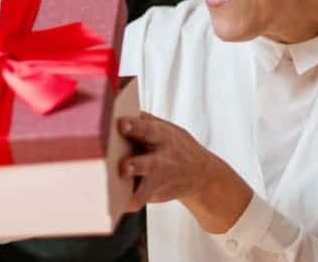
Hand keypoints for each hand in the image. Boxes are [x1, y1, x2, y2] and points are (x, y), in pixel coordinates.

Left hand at [118, 113, 250, 232]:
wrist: (201, 174)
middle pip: (148, 163)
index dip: (134, 126)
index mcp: (162, 137)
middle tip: (124, 169)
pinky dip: (132, 202)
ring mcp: (158, 181)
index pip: (146, 129)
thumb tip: (117, 111)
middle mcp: (161, 160)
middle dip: (135, 166)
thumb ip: (145, 122)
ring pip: (147, 188)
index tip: (122, 125)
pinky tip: (123, 205)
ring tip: (129, 202)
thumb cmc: (174, 146)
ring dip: (139, 193)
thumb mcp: (167, 128)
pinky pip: (140, 199)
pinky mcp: (153, 195)